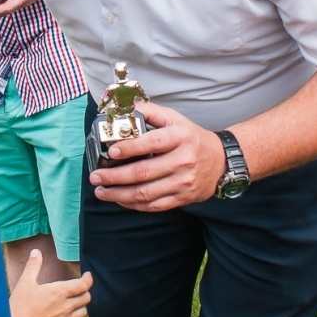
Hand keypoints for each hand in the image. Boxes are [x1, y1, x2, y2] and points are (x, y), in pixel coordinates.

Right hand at [8, 249, 92, 316]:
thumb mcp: (25, 282)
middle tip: (79, 288)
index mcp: (60, 292)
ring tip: (74, 302)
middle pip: (86, 298)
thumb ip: (33, 266)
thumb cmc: (20, 305)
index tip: (87, 276)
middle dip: (85, 291)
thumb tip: (36, 252)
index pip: (83, 285)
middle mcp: (66, 307)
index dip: (88, 279)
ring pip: (83, 313)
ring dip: (81, 306)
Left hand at [88, 101, 226, 210]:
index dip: (130, 148)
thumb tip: (125, 111)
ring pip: (145, 193)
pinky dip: (133, 204)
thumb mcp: (175, 119)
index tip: (112, 151)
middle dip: (115, 176)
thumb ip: (150, 112)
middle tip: (96, 176)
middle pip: (144, 172)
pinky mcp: (182, 198)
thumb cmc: (191, 138)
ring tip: (101, 191)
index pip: (152, 142)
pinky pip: (154, 205)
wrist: (221, 161)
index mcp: (180, 137)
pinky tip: (119, 199)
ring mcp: (183, 182)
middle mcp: (183, 160)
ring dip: (119, 194)